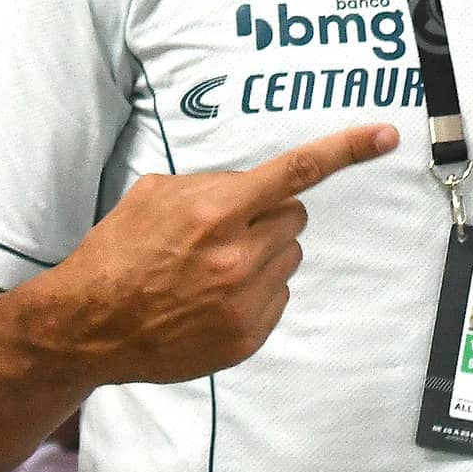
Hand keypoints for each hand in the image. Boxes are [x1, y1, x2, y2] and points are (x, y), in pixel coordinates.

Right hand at [40, 124, 397, 385]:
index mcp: (215, 211)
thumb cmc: (118, 252)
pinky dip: (255, 291)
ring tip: (211, 267)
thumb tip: (250, 185)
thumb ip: (212, 184)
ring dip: (262, 254)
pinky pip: (278, 297)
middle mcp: (237, 256)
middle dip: (268, 216)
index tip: (385, 135)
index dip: (345, 150)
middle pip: (295, 217)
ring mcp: (243, 301)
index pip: (296, 173)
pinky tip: (212, 296)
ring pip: (289, 256)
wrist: (86, 325)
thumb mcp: (156, 194)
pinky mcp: (245, 337)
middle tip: (226, 229)